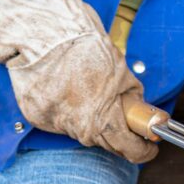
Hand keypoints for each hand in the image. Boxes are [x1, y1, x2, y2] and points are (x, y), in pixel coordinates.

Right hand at [0, 0, 155, 163]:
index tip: (148, 147)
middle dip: (116, 131)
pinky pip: (57, 117)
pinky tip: (65, 87)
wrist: (45, 33)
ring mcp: (53, 123)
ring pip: (79, 128)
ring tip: (87, 89)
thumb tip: (137, 108)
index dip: (143, 150)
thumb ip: (132, 96)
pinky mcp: (35, 114)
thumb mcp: (122, 72)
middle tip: (122, 115)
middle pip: (104, 141)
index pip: (129, 150)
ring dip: (88, 117)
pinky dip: (64, 106)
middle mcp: (78, 128)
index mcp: (103, 122)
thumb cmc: (84, 48)